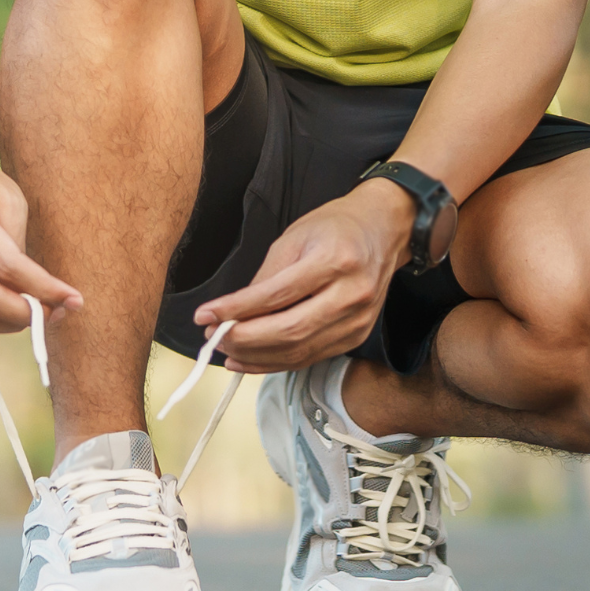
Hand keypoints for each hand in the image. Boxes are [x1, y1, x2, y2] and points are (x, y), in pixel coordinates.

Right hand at [0, 135, 80, 337]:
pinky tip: (3, 313)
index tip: (73, 300)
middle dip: (28, 314)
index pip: (8, 265)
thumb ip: (19, 240)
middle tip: (55, 312)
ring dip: (9, 326)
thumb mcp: (7, 195)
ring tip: (31, 312)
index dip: (45, 289)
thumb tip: (31, 289)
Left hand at [195, 180, 414, 370]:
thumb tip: (233, 313)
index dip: (237, 310)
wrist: (383, 231)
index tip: (206, 315)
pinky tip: (251, 360)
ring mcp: (357, 320)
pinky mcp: (356, 336)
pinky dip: (277, 362)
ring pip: (299, 351)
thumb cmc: (337, 228)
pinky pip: (310, 357)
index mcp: (334, 261)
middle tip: (213, 336)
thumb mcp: (294, 238)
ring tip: (226, 351)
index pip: (276, 295)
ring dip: (256, 356)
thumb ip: (265, 278)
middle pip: (289, 331)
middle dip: (244, 339)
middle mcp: (351, 294)